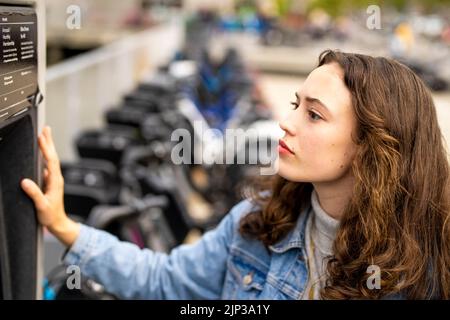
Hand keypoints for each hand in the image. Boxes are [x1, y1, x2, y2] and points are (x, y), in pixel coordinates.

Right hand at [21, 126, 79, 246]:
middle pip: (52, 156)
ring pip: (50, 160)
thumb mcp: (42, 206)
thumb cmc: (51, 216)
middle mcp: (56, 178)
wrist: (58, 223)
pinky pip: (47, 166)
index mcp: (55, 181)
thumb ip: (34, 194)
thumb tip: (25, 181)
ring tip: (43, 135)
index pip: (51, 161)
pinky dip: (43, 156)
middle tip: (46, 128)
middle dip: (49, 142)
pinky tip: (41, 153)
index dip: (46, 148)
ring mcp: (53, 180)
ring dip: (47, 147)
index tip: (42, 137)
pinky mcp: (50, 182)